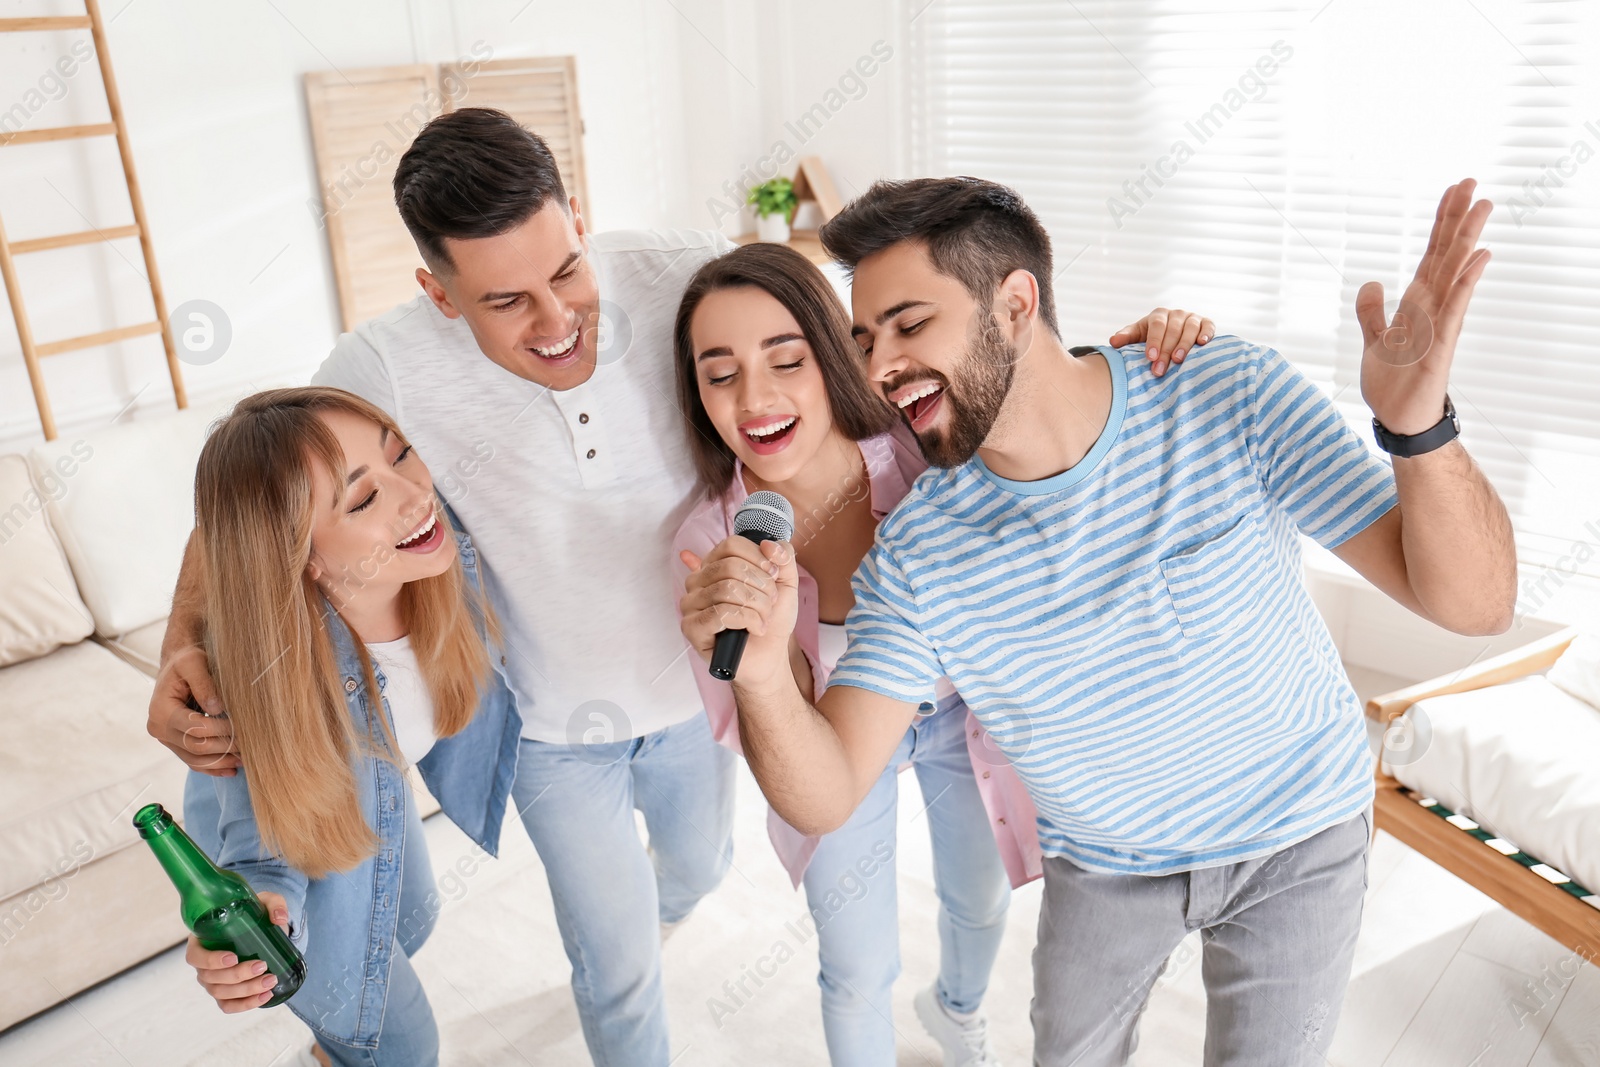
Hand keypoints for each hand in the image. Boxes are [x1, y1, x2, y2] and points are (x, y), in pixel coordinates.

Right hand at [148, 645, 238, 775]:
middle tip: (253, 743)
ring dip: (221, 762)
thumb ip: (204, 683)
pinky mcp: (175, 744)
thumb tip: (217, 709)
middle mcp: (158, 729)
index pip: (195, 728)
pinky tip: (232, 769)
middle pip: (196, 747)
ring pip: (195, 760)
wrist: (178, 664)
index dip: (222, 730)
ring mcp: (166, 739)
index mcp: (160, 711)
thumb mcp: (194, 662)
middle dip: (225, 747)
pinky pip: (193, 762)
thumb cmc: (187, 660)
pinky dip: (213, 767)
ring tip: (247, 759)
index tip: (245, 725)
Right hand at [186, 891, 289, 1011]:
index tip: (233, 958)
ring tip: (270, 981)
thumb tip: (279, 919)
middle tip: (262, 965)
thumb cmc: (256, 913)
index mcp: (202, 939)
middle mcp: (203, 964)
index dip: (210, 961)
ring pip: (221, 993)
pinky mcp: (225, 993)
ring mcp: (212, 981)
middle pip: (210, 977)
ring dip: (246, 990)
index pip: (195, 956)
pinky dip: (246, 1004)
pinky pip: (228, 1006)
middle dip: (237, 975)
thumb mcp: (266, 902)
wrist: (264, 929)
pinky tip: (265, 996)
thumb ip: (274, 904)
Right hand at [678, 536, 798, 690]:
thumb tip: (767, 543)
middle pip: (730, 566)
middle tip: (770, 603)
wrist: (770, 655)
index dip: (758, 558)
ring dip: (758, 606)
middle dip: (762, 586)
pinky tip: (754, 629)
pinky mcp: (692, 627)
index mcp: (715, 565)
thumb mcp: (785, 582)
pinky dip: (747, 620)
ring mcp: (691, 604)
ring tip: (763, 619)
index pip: (731, 544)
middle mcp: (698, 581)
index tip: (773, 576)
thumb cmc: (771, 619)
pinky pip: (720, 613)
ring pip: (727, 589)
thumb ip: (783, 557)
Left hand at [1109, 307, 1215, 376]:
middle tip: (1160, 369)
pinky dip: (1206, 333)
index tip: (1150, 357)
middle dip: (1166, 350)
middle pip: (1172, 330)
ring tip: (1178, 361)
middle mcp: (1176, 314)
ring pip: (1190, 328)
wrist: (1172, 336)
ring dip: (1184, 344)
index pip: (1156, 325)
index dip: (1153, 341)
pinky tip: (1202, 344)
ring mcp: (1192, 318)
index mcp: (1158, 315)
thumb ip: (1127, 337)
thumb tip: (1113, 341)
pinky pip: (1208, 326)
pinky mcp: (1206, 323)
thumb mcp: (1138, 336)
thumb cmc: (1152, 339)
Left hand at [1357, 179, 1492, 435]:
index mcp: (1416, 303)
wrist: (1397, 420)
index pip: (1431, 254)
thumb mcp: (1373, 340)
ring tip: (1482, 206)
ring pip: (1454, 274)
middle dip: (1456, 219)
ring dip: (1466, 240)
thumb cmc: (1392, 383)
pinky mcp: (1440, 347)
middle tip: (1473, 182)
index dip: (1441, 222)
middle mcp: (1431, 307)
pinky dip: (1464, 284)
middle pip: (1445, 255)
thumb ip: (1372, 311)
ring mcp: (1439, 324)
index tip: (1454, 189)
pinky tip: (1477, 260)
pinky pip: (1453, 310)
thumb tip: (1372, 281)